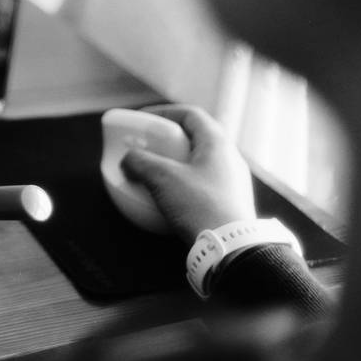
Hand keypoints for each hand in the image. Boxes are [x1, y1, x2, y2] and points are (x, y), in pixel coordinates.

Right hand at [120, 104, 255, 244]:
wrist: (231, 248)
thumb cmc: (199, 206)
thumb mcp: (162, 178)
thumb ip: (139, 162)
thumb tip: (128, 160)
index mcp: (217, 143)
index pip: (191, 114)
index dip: (164, 112)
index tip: (143, 120)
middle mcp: (230, 158)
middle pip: (195, 138)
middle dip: (167, 140)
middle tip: (147, 147)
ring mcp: (233, 181)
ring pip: (199, 162)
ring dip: (174, 164)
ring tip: (154, 174)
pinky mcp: (231, 203)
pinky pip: (203, 184)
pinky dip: (183, 184)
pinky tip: (168, 198)